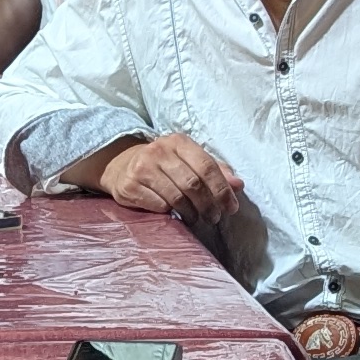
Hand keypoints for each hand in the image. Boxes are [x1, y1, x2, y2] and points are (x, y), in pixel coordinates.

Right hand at [96, 133, 243, 228]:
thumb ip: (215, 171)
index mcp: (179, 142)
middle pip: (192, 184)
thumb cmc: (163, 165)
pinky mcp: (130, 186)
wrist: (121, 165)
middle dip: (208, 205)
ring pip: (176, 198)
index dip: (222, 190)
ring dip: (191, 213)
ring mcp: (142, 168)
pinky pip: (158, 205)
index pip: (207, 167)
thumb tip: (238, 185)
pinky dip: (170, 213)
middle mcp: (159, 151)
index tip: (231, 208)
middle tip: (214, 217)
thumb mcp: (188, 160)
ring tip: (196, 218)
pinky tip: (174, 215)